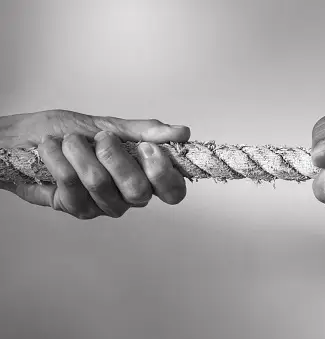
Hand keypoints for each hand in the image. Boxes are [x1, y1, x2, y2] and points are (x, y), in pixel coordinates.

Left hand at [0, 109, 189, 219]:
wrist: (25, 140)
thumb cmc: (67, 131)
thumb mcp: (109, 124)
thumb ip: (145, 131)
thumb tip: (182, 132)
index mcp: (145, 174)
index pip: (173, 191)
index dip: (164, 174)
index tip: (146, 148)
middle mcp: (129, 195)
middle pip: (139, 191)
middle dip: (116, 158)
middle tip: (101, 139)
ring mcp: (104, 204)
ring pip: (102, 186)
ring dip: (81, 154)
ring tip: (69, 140)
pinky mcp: (78, 209)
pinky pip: (73, 186)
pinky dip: (60, 160)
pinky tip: (52, 151)